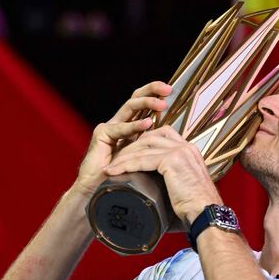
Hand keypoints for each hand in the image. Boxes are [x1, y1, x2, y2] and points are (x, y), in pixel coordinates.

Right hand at [72, 82, 170, 196]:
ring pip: (129, 107)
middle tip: (168, 89)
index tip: (173, 92)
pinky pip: (120, 128)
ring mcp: (110, 127)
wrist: (99, 190)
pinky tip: (147, 124)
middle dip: (152, 90)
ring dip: (146, 103)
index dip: (157, 95)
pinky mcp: (102, 135)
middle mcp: (120, 123)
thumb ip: (157, 148)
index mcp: (131, 127)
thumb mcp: (146, 159)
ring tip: (161, 104)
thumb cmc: (124, 178)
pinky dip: (134, 126)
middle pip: (136, 98)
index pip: (145, 105)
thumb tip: (179, 143)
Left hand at [103, 126, 222, 224]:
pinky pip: (142, 159)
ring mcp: (180, 152)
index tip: (129, 154)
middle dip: (130, 147)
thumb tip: (155, 196)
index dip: (144, 142)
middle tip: (115, 161)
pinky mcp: (172, 160)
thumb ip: (172, 184)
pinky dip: (125, 165)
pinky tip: (114, 171)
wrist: (207, 216)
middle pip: (151, 137)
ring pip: (143, 147)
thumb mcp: (184, 189)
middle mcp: (186, 147)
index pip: (163, 135)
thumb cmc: (196, 211)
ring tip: (111, 168)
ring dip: (123, 156)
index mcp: (190, 151)